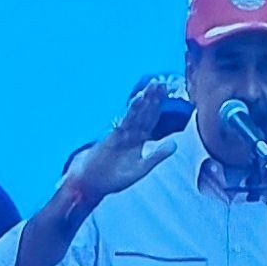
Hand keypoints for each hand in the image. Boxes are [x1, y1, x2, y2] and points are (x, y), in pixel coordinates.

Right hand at [67, 77, 178, 200]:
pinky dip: (132, 110)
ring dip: (145, 100)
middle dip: (153, 98)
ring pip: (136, 113)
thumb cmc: (114, 177)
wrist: (91, 183)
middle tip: (162, 82)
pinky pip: (125, 121)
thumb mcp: (141, 168)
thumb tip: (175, 144)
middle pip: (144, 112)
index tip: (167, 93)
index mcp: (138, 140)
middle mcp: (131, 134)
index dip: (159, 106)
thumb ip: (157, 155)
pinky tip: (139, 99)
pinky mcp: (112, 137)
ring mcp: (121, 134)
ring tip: (153, 86)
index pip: (151, 119)